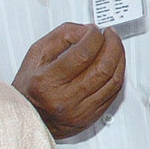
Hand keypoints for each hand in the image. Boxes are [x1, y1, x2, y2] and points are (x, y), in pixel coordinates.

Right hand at [12, 24, 125, 138]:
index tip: (94, 29)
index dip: (93, 37)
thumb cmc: (30, 88)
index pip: (82, 54)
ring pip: (113, 80)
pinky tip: (115, 64)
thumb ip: (61, 36)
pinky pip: (114, 93)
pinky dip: (118, 74)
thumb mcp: (36, 55)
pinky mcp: (91, 117)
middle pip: (102, 67)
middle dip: (112, 45)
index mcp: (47, 83)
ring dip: (119, 58)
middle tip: (110, 34)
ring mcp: (80, 111)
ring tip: (115, 46)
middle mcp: (65, 99)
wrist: (31, 119)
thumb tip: (86, 31)